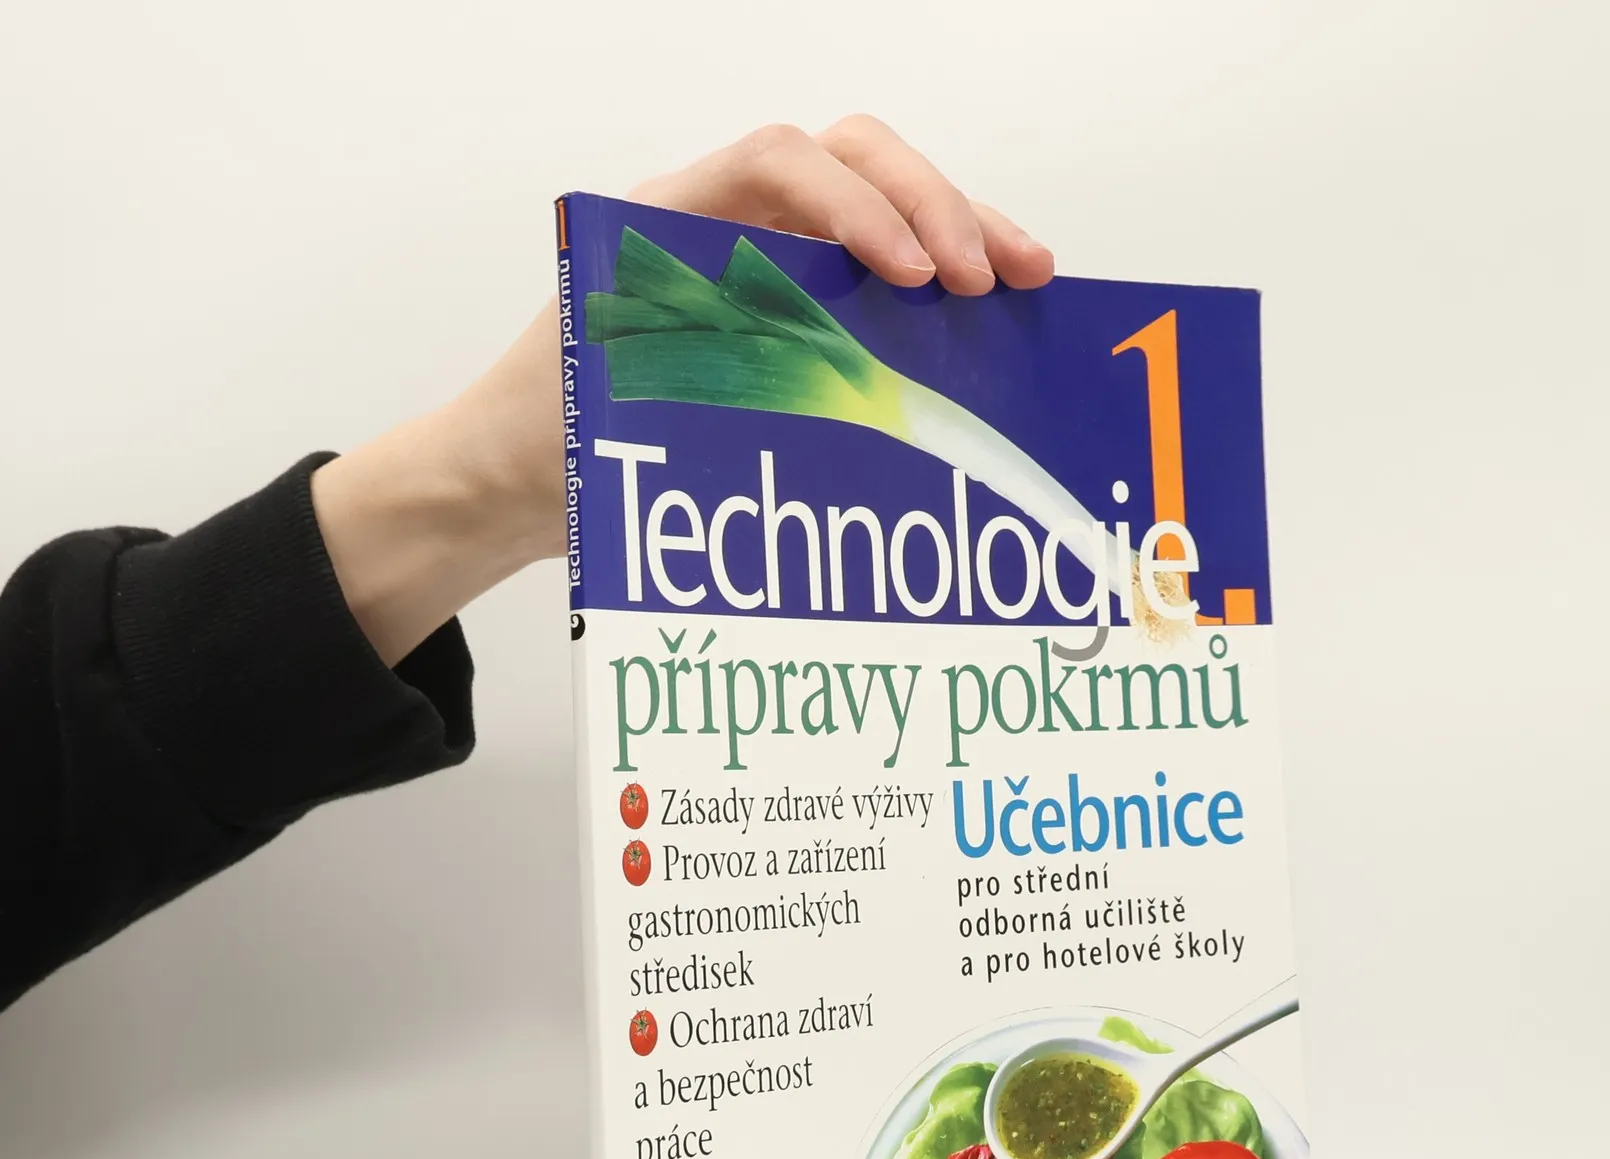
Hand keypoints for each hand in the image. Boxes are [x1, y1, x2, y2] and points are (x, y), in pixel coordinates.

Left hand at [313, 120, 1053, 666]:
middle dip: (931, 205)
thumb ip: (690, 381)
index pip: (778, 164)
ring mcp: (768, 259)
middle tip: (987, 280)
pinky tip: (998, 309)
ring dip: (960, 229)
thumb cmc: (549, 440)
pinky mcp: (800, 308)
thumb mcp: (611, 404)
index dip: (856, 205)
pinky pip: (880, 268)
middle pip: (850, 159)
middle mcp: (725, 223)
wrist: (513, 479)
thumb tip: (804, 395)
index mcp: (669, 222)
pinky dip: (942, 275)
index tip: (911, 274)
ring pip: (881, 203)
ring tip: (1027, 278)